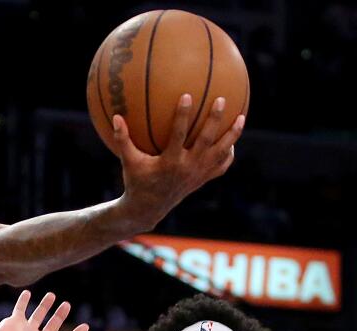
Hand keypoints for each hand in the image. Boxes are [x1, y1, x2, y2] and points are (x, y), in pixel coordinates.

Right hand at [0, 290, 90, 330]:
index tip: (86, 326)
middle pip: (51, 327)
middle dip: (59, 316)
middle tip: (67, 305)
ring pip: (37, 316)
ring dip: (44, 306)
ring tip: (52, 294)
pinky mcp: (14, 322)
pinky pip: (19, 309)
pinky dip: (23, 301)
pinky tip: (27, 292)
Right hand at [114, 93, 244, 229]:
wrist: (149, 209)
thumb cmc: (136, 181)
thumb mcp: (128, 162)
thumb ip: (122, 140)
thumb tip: (115, 117)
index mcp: (170, 162)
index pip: (179, 135)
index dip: (183, 115)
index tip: (187, 95)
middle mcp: (188, 168)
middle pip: (206, 141)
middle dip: (215, 120)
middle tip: (221, 100)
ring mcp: (198, 175)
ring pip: (220, 153)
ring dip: (232, 136)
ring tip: (241, 117)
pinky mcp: (203, 180)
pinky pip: (221, 167)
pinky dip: (228, 154)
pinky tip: (232, 141)